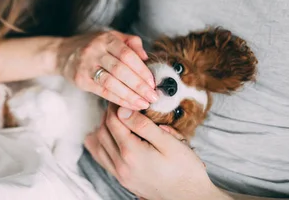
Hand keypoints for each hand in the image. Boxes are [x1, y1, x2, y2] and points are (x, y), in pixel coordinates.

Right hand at [56, 31, 157, 109]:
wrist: (63, 53)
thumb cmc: (93, 46)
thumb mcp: (111, 37)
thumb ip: (131, 43)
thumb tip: (146, 57)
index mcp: (105, 39)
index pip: (127, 54)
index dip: (141, 69)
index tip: (153, 82)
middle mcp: (95, 51)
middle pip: (120, 70)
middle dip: (139, 85)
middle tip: (153, 96)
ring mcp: (86, 66)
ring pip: (111, 83)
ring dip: (129, 95)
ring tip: (144, 103)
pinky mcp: (81, 80)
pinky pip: (102, 92)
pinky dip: (118, 100)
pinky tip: (130, 105)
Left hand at [84, 104, 228, 199]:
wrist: (191, 198)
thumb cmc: (185, 170)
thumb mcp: (169, 143)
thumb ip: (143, 126)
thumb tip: (123, 110)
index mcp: (131, 152)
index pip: (113, 121)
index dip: (116, 106)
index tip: (124, 98)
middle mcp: (121, 164)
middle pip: (102, 131)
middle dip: (109, 115)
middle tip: (121, 106)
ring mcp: (120, 174)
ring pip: (98, 145)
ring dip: (103, 128)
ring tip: (117, 119)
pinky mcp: (122, 180)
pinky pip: (102, 159)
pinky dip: (100, 144)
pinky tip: (109, 137)